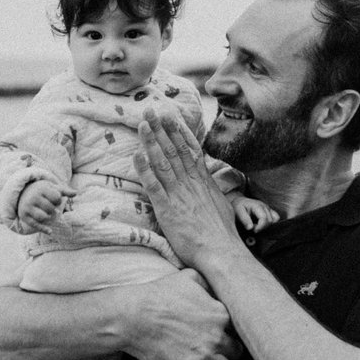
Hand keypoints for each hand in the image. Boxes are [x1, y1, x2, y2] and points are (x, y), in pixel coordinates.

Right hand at [16, 180, 65, 232]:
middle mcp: (33, 197)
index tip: (55, 199)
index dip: (58, 200)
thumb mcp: (52, 188)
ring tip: (48, 215)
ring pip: (43, 217)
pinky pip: (35, 225)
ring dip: (48, 218)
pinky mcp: (24, 216)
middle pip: (50, 208)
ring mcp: (27, 207)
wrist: (23, 193)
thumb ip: (64, 191)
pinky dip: (43, 229)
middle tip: (51, 208)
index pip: (56, 198)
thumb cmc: (43, 191)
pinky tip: (50, 232)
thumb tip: (76, 193)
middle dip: (53, 209)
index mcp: (41, 189)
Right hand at [119, 269, 241, 359]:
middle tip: (217, 351)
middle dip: (228, 351)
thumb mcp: (187, 277)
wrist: (134, 316)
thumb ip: (207, 282)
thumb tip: (215, 287)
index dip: (230, 331)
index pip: (239, 328)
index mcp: (220, 314)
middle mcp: (217, 336)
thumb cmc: (158, 294)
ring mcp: (204, 356)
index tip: (222, 333)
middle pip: (236, 351)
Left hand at [135, 106, 242, 271]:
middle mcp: (190, 182)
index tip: (170, 115)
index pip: (188, 149)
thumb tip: (208, 184)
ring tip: (143, 123)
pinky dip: (145, 169)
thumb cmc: (222, 233)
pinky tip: (137, 155)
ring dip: (151, 141)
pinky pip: (154, 185)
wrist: (221, 250)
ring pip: (163, 161)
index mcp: (202, 180)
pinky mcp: (167, 209)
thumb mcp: (221, 204)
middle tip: (151, 110)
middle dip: (161, 128)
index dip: (177, 131)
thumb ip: (211, 190)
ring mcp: (178, 194)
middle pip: (173, 149)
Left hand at [230, 192, 278, 233]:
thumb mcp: (238, 212)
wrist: (239, 202)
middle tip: (253, 228)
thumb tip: (251, 228)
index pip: (264, 218)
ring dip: (266, 226)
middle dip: (262, 227)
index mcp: (257, 206)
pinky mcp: (269, 211)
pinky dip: (271, 223)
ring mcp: (268, 208)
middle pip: (270, 221)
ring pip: (274, 220)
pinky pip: (276, 218)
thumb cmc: (238, 207)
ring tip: (257, 226)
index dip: (260, 227)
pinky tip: (262, 225)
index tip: (254, 231)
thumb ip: (244, 220)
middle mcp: (265, 206)